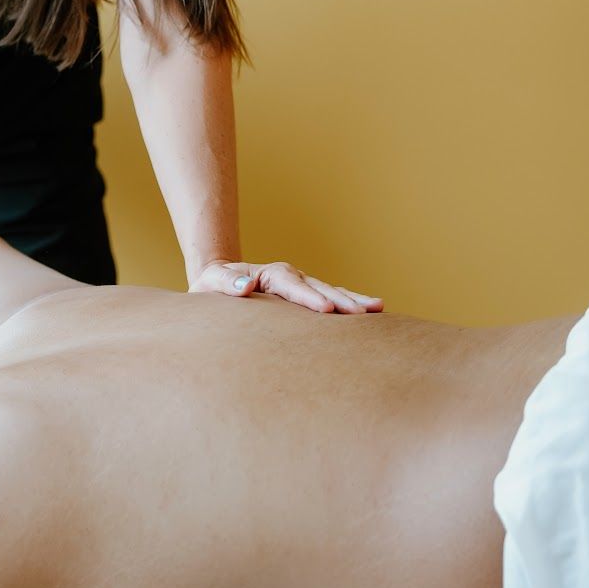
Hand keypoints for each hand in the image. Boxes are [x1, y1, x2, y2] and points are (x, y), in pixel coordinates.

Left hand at [190, 258, 383, 313]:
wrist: (218, 281)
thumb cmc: (212, 286)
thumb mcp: (211, 283)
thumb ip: (226, 283)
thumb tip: (247, 286)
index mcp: (267, 274)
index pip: (290, 284)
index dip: (308, 297)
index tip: (327, 309)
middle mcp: (289, 277)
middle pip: (317, 287)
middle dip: (340, 299)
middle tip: (362, 314)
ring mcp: (300, 286)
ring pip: (330, 292)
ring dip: (353, 300)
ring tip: (377, 308)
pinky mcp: (306, 298)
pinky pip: (331, 299)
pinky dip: (351, 304)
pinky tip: (373, 312)